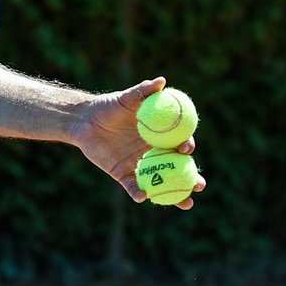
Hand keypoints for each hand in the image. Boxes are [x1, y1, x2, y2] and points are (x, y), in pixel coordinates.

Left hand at [72, 77, 204, 208]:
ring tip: (186, 203)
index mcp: (160, 135)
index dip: (187, 147)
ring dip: (175, 195)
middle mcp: (154, 152)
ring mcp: (141, 165)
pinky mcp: (124, 175)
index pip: (180, 143)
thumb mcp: (127, 98)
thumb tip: (162, 81)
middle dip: (192, 179)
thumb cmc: (109, 106)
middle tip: (200, 185)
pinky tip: (143, 197)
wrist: (85, 121)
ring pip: (162, 182)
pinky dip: (139, 192)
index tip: (187, 149)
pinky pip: (134, 186)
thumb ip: (144, 91)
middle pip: (178, 168)